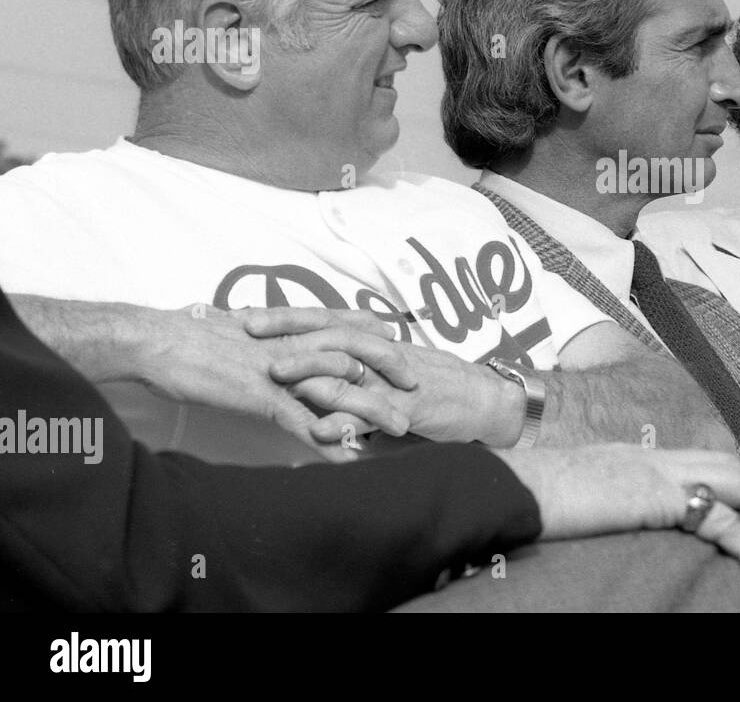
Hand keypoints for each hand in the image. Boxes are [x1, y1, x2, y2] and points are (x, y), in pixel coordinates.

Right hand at [122, 304, 411, 461]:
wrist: (155, 341)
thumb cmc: (188, 337)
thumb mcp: (233, 328)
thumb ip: (260, 333)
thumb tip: (267, 333)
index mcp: (285, 326)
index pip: (341, 323)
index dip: (373, 332)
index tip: (399, 341)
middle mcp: (290, 343)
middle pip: (355, 351)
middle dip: (390, 367)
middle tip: (417, 384)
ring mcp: (278, 370)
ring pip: (339, 388)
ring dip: (373, 410)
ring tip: (401, 429)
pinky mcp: (260, 396)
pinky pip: (304, 421)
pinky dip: (329, 440)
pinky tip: (349, 457)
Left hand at [266, 333, 519, 446]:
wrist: (485, 402)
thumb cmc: (435, 387)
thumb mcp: (391, 371)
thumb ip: (356, 369)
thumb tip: (312, 373)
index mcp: (375, 343)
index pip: (327, 319)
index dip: (289, 315)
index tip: (250, 313)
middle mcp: (381, 354)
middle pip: (331, 331)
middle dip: (289, 329)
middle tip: (248, 331)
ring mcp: (395, 380)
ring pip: (349, 367)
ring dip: (311, 369)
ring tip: (276, 374)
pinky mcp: (409, 409)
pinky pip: (373, 413)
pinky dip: (346, 421)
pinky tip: (320, 430)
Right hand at [496, 444, 739, 582]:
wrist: (513, 487)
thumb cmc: (534, 495)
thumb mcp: (582, 495)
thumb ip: (611, 501)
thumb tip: (620, 520)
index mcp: (638, 456)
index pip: (703, 463)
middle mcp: (653, 456)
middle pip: (731, 466)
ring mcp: (656, 470)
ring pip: (737, 483)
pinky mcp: (656, 495)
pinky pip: (718, 519)